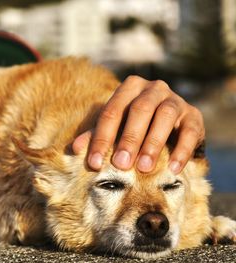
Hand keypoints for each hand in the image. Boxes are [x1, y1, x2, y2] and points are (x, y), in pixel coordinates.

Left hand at [72, 76, 204, 173]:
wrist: (169, 122)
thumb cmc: (134, 125)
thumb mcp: (114, 127)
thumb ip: (96, 135)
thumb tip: (74, 149)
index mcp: (129, 88)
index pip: (111, 111)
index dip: (102, 138)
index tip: (94, 163)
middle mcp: (153, 89)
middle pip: (140, 110)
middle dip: (129, 139)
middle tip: (121, 164)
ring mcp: (175, 100)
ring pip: (165, 116)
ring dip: (154, 143)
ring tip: (144, 167)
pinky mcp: (194, 115)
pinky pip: (190, 131)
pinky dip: (181, 150)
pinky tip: (173, 169)